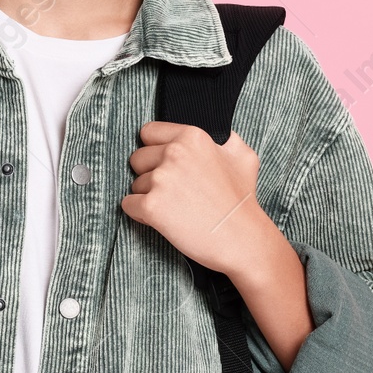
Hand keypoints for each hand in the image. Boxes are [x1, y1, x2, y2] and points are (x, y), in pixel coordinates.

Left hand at [121, 121, 279, 278]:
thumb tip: (221, 133)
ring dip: (149, 196)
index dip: (155, 150)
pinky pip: (129, 205)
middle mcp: (174, 153)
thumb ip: (226, 139)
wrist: (241, 239)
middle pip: (138, 158)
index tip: (167, 165)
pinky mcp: (151, 206)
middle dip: (150, 175)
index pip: (148, 132)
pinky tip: (165, 219)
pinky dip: (141, 214)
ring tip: (175, 208)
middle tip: (175, 192)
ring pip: (135, 184)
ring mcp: (161, 179)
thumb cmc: (241, 202)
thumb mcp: (243, 157)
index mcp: (192, 137)